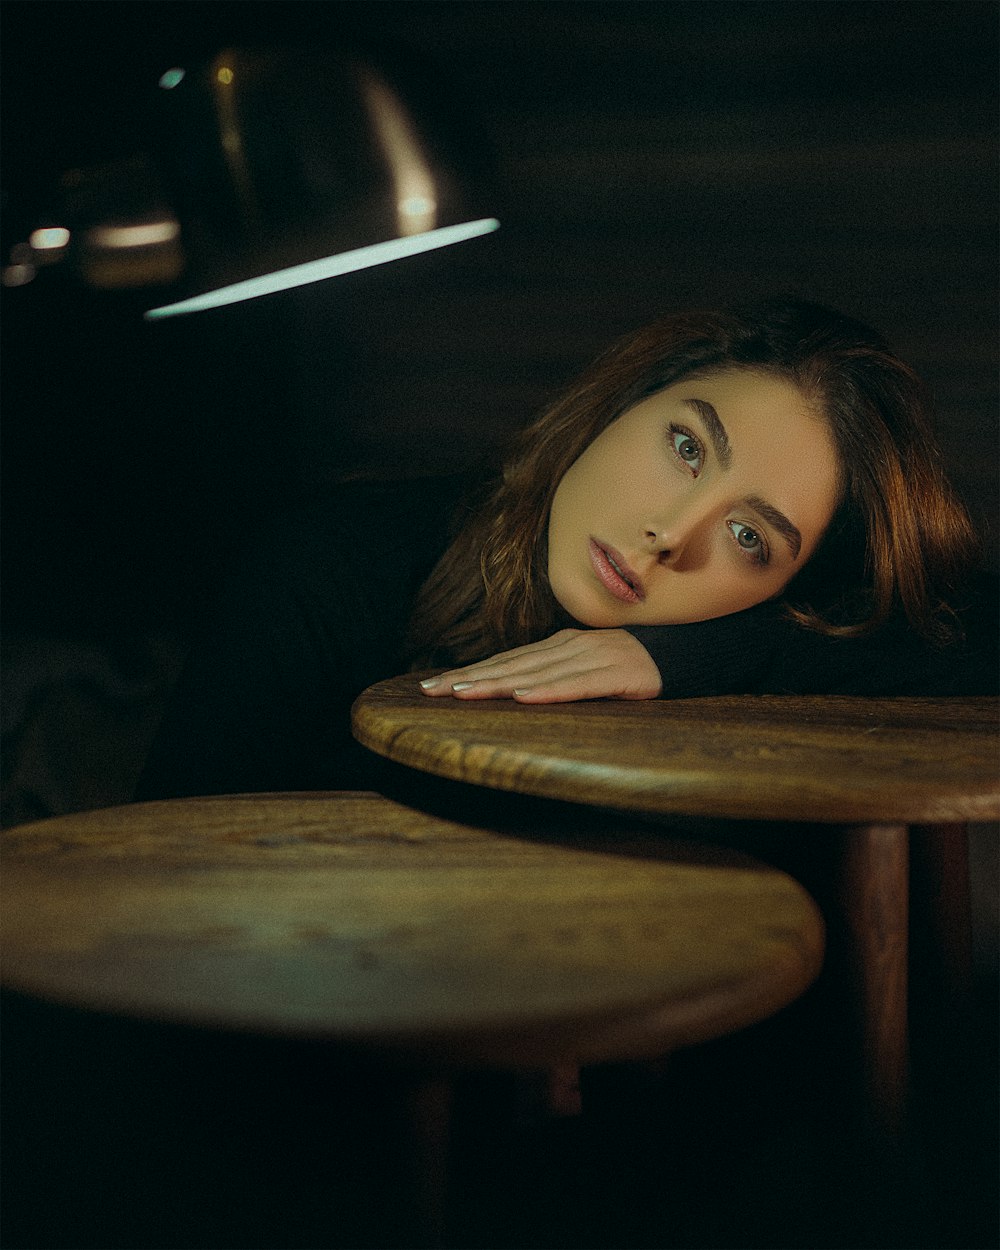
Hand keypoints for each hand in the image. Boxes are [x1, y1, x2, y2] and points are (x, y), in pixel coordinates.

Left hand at [418, 628, 661, 702]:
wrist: (689, 653)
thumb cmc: (633, 667)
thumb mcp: (588, 669)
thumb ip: (556, 675)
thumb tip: (514, 692)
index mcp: (560, 646)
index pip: (506, 661)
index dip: (470, 672)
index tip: (432, 686)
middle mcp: (570, 647)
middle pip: (512, 665)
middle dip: (469, 678)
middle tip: (431, 691)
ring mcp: (594, 658)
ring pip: (536, 673)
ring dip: (497, 684)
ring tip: (464, 694)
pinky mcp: (619, 675)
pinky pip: (579, 685)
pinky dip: (550, 691)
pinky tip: (524, 697)